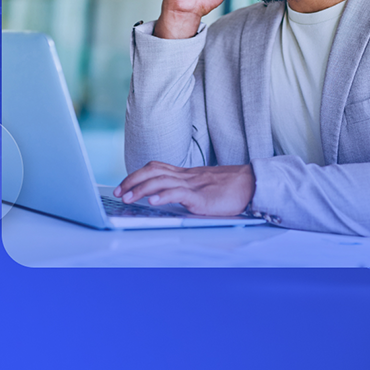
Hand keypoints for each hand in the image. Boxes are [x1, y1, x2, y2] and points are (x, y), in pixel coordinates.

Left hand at [113, 161, 254, 216]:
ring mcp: (193, 186)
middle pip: (152, 172)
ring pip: (160, 181)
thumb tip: (168, 197)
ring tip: (128, 198)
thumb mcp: (203, 186)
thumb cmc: (230, 188)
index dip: (136, 174)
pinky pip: (178, 194)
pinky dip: (162, 196)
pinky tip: (152, 202)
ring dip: (141, 189)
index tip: (123, 185)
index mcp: (186, 174)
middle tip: (118, 192)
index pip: (155, 168)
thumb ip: (187, 189)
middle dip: (132, 181)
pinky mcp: (201, 198)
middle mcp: (186, 177)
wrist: (252, 184)